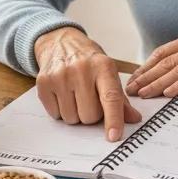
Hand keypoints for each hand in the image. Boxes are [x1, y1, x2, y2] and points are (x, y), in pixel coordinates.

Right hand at [34, 27, 141, 141]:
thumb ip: (120, 98)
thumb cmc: (88, 61)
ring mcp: (60, 76)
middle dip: (91, 114)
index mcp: (103, 66)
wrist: (60, 42)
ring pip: (72, 118)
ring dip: (75, 113)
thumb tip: (134, 119)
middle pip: (89, 115)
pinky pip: (55, 115)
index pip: (110, 97)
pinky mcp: (43, 82)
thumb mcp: (108, 73)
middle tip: (89, 98)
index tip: (113, 136)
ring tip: (75, 95)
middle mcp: (81, 70)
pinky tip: (62, 94)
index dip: (113, 119)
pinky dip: (60, 110)